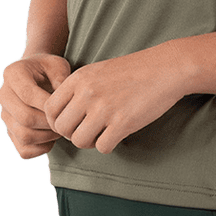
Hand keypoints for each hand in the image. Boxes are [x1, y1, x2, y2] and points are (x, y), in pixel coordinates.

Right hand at [0, 52, 70, 158]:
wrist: (36, 76)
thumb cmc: (50, 71)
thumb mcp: (58, 66)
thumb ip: (62, 79)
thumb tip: (64, 101)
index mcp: (13, 74)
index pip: (28, 95)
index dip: (49, 106)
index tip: (67, 108)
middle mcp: (3, 95)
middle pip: (25, 118)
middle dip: (50, 123)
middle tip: (66, 121)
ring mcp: (4, 116)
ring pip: (24, 136)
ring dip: (48, 136)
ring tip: (60, 129)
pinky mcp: (9, 132)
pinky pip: (23, 150)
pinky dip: (41, 149)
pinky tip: (51, 138)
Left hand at [43, 44, 190, 154]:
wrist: (165, 68)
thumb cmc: (132, 71)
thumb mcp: (97, 71)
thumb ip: (77, 90)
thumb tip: (62, 116)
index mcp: (78, 79)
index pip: (49, 109)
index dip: (56, 121)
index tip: (71, 123)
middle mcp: (87, 93)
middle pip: (61, 128)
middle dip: (72, 134)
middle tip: (87, 131)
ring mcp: (104, 109)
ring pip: (79, 141)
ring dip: (89, 142)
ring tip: (101, 134)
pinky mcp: (123, 123)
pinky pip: (102, 147)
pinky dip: (108, 145)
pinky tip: (116, 135)